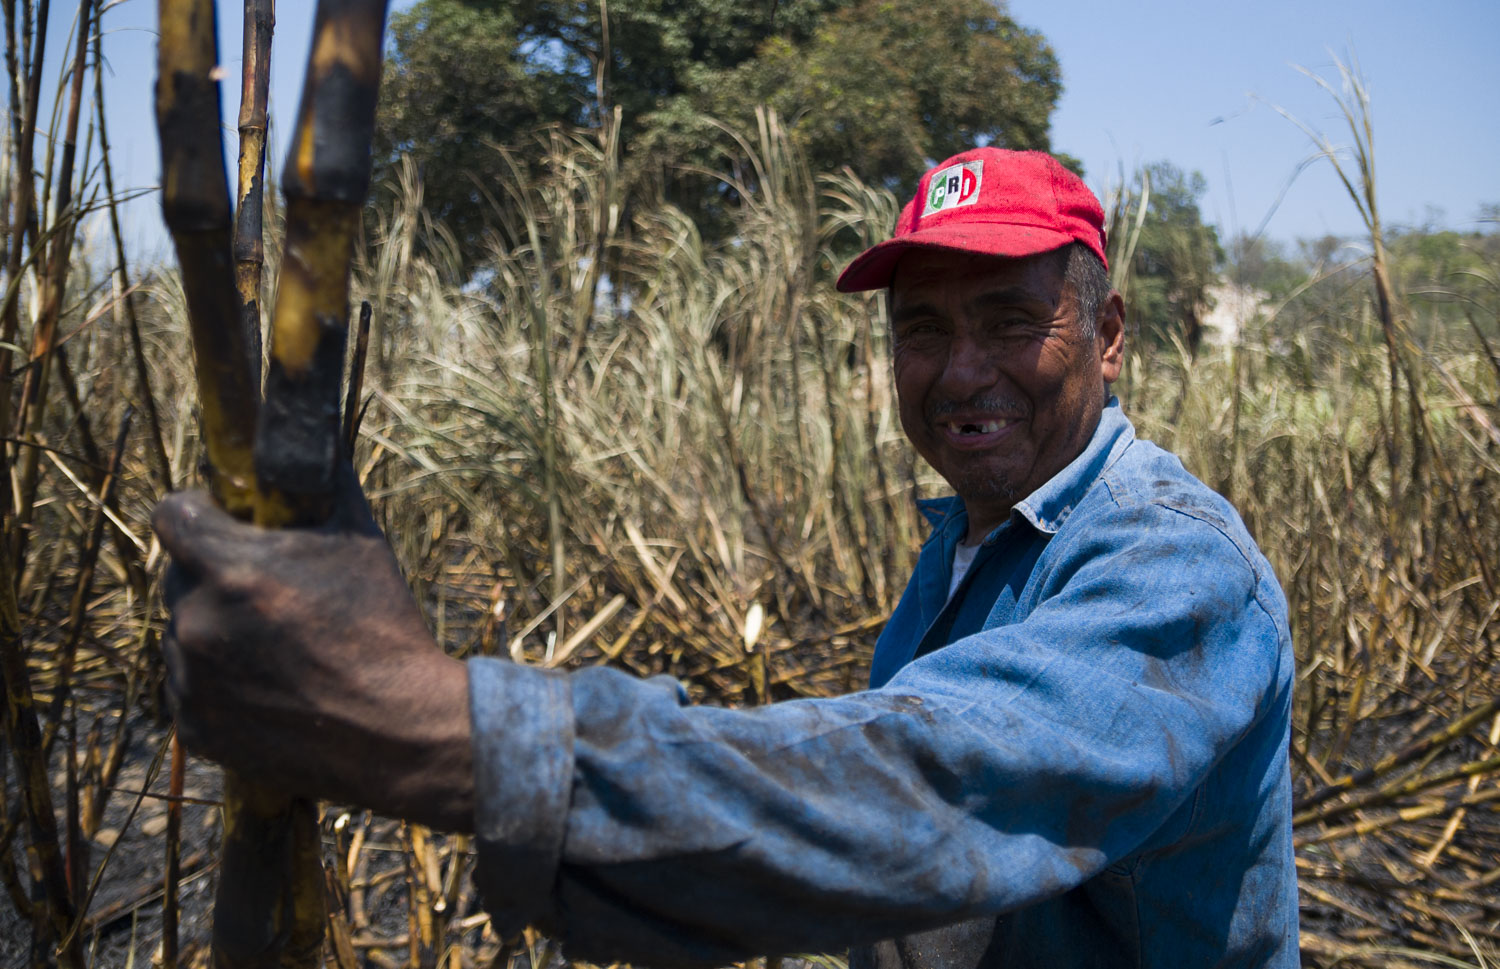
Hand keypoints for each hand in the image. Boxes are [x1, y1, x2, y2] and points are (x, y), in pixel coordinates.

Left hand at [152, 469, 473, 831]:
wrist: (398, 728)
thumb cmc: (384, 628)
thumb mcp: (362, 542)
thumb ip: (324, 484)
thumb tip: (313, 438)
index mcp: (233, 570)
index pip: (170, 513)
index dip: (197, 510)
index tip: (222, 519)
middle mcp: (199, 621)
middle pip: (178, 574)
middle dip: (213, 573)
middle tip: (266, 589)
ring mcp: (192, 678)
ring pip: (182, 632)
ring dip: (214, 629)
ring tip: (275, 645)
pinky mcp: (195, 726)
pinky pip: (189, 685)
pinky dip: (218, 681)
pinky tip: (269, 684)